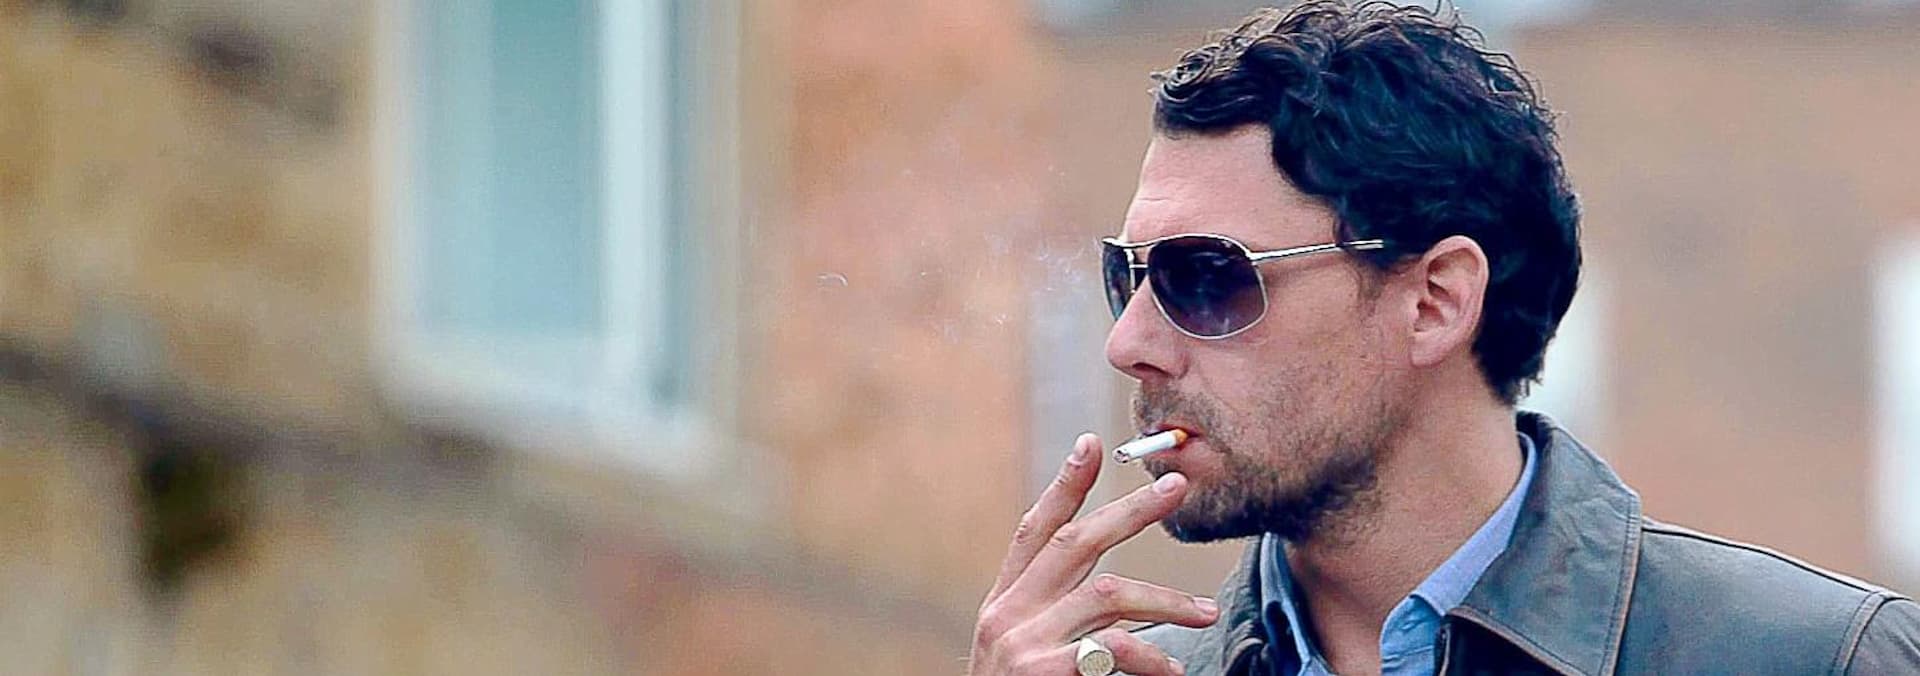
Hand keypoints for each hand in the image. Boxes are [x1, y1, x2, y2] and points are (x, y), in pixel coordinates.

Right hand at [967, 433, 1218, 674]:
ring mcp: (1021, 642)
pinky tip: (1172, 668)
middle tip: (1175, 487)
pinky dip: (1150, 656)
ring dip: (1165, 598)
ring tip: (1204, 611)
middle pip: (1075, 541)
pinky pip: (1112, 650)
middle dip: (1130, 509)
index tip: (1093, 443)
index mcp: (1003, 604)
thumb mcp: (1025, 654)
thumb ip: (1054, 618)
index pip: (1033, 530)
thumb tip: (1114, 596)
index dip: (1064, 485)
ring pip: (1107, 593)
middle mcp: (1006, 614)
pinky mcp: (1042, 671)